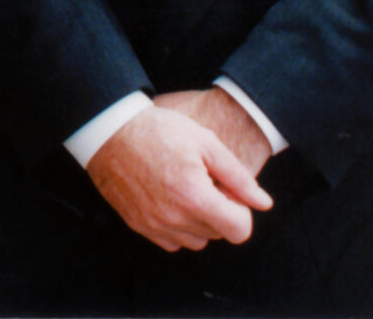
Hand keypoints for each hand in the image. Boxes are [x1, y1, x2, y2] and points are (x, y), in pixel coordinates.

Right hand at [86, 105, 272, 251]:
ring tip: (186, 190)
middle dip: (219, 211)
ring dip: (199, 222)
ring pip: (196, 241)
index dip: (240, 210)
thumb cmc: (159, 130)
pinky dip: (177, 227)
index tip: (226, 190)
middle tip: (204, 182)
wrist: (108, 131)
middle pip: (218, 234)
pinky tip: (169, 199)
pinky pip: (172, 242)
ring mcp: (154, 225)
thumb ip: (238, 177)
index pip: (240, 230)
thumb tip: (264, 204)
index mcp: (194, 196)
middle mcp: (174, 218)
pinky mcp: (138, 226)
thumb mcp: (205, 142)